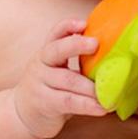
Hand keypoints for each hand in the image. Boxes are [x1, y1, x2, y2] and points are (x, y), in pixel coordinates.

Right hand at [13, 18, 107, 138]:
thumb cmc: (49, 90)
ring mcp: (39, 83)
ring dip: (92, 86)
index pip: (55, 33)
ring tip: (111, 91)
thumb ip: (76, 63)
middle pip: (56, 50)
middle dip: (76, 45)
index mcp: (47, 53)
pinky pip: (68, 101)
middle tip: (96, 44)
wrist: (22, 115)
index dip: (68, 26)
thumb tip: (114, 58)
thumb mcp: (57, 71)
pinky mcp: (44, 102)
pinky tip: (102, 108)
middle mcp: (41, 64)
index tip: (84, 23)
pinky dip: (87, 105)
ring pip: (68, 80)